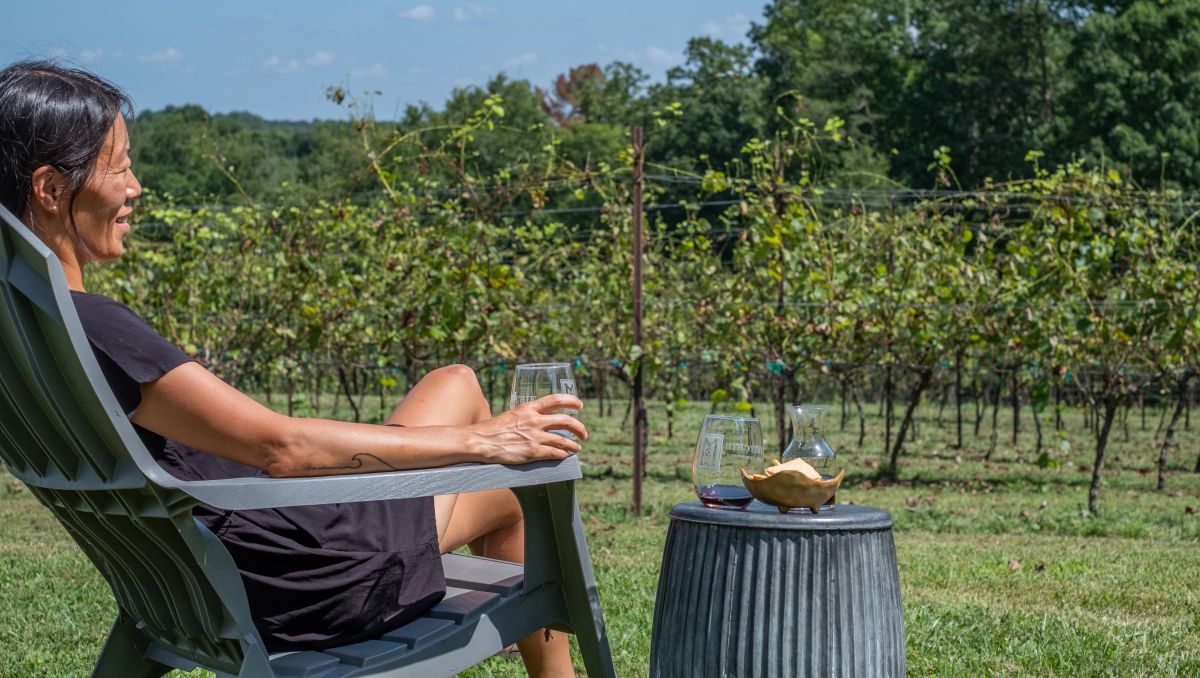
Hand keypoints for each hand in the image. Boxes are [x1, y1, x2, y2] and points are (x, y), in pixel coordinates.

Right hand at [466, 394, 587, 463]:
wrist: (480, 441)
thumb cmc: (491, 429)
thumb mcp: (511, 416)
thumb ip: (525, 417)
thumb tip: (535, 422)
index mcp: (528, 408)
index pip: (555, 399)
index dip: (571, 401)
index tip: (579, 404)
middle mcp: (534, 420)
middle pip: (566, 421)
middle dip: (579, 428)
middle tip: (583, 434)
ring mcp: (535, 437)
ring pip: (563, 440)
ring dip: (573, 445)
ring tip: (577, 448)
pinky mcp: (533, 452)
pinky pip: (554, 453)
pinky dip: (562, 455)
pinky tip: (564, 456)